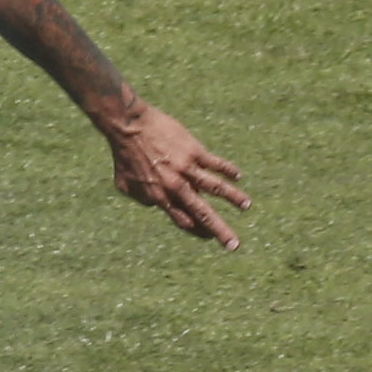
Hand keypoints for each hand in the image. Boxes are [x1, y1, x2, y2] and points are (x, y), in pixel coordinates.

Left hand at [102, 102, 250, 247]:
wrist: (129, 126)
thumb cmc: (125, 156)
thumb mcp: (126, 185)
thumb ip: (143, 198)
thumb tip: (154, 204)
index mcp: (160, 197)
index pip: (185, 222)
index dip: (199, 231)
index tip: (210, 237)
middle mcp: (176, 186)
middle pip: (202, 214)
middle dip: (220, 231)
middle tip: (234, 245)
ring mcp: (186, 168)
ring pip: (215, 187)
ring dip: (233, 198)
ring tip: (247, 206)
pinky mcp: (193, 151)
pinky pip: (215, 163)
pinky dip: (227, 170)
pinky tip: (238, 175)